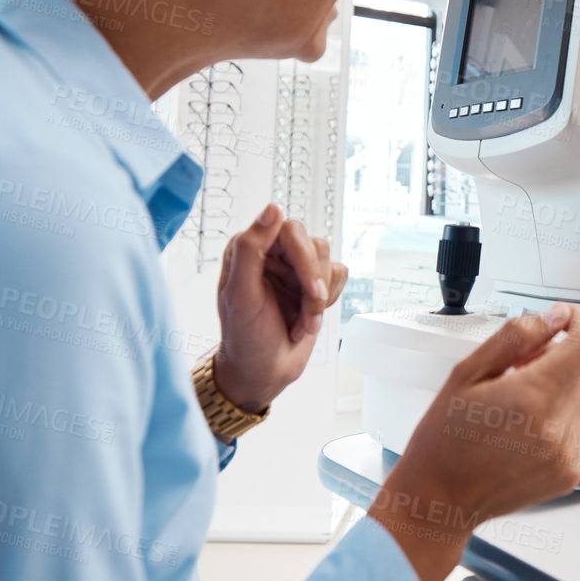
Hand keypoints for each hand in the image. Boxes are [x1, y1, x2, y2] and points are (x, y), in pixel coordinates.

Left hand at [210, 203, 347, 417]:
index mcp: (248, 249)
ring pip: (327, 260)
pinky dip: (330, 301)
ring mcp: (294, 268)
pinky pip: (339, 274)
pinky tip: (310, 320)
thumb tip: (272, 208)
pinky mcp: (314, 282)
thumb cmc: (245, 337)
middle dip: (314, 281)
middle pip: (312, 243)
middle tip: (311, 308)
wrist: (264, 372)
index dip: (302, 257)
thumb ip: (250, 249)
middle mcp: (272, 252)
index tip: (308, 287)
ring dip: (319, 298)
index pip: (287, 229)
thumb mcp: (240, 296)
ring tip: (304, 322)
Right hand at [369, 304, 579, 580]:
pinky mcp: (570, 471)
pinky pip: (579, 425)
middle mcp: (557, 429)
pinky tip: (524, 425)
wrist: (440, 499)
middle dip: (561, 355)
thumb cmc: (444, 439)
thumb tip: (554, 319)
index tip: (564, 319)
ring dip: (560, 385)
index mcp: (531, 399)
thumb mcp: (467, 372)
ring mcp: (567, 454)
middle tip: (521, 363)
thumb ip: (516, 338)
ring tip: (518, 398)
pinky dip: (559, 416)